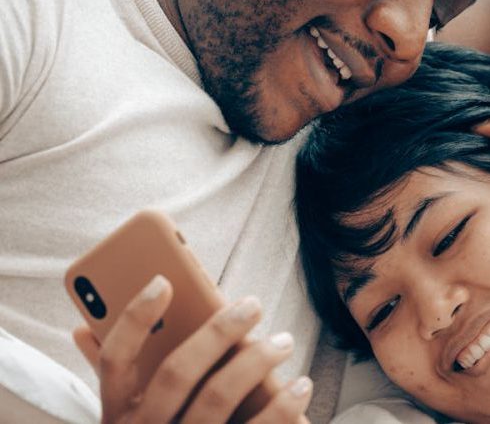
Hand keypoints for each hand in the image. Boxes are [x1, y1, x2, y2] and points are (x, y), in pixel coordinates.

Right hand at [74, 275, 312, 422]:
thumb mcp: (121, 416)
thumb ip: (109, 374)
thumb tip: (80, 328)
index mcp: (116, 415)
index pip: (115, 360)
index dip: (134, 318)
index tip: (163, 280)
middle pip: (177, 372)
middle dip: (218, 331)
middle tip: (252, 303)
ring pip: (217, 400)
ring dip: (255, 363)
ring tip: (283, 339)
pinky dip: (281, 410)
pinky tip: (300, 385)